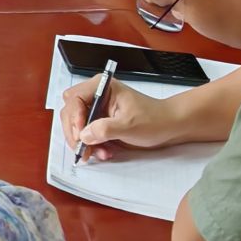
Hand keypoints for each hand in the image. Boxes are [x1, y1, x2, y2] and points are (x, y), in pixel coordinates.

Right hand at [61, 76, 186, 161]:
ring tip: (98, 153)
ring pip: (76, 125)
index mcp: (102, 87)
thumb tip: (83, 135)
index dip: (74, 116)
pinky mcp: (100, 123)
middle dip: (74, 131)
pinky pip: (86, 134)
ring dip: (83, 141)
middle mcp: (96, 96)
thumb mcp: (129, 125)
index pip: (75, 98)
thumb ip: (105, 129)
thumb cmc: (154, 119)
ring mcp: (97, 110)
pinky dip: (91, 145)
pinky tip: (103, 152)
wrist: (169, 127)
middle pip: (70, 111)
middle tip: (82, 148)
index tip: (80, 134)